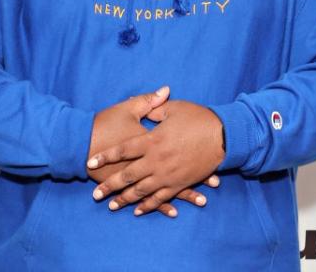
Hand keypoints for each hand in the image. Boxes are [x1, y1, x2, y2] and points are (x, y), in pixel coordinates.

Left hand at [87, 99, 224, 215]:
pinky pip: (161, 197)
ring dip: (125, 199)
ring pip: (142, 191)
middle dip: (110, 186)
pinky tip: (138, 210)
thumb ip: (154, 108)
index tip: (90, 162)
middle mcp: (157, 160)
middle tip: (96, 194)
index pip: (123, 150)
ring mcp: (168, 174)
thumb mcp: (174, 108)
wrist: (224, 135)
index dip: (106, 156)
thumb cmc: (198, 118)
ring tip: (112, 205)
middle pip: (128, 175)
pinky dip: (149, 205)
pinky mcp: (179, 183)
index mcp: (152, 140)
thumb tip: (144, 105)